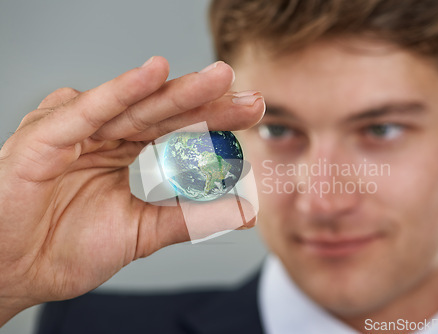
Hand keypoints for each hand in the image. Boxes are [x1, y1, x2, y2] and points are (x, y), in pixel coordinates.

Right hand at [0, 57, 264, 324]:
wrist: (16, 273)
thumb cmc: (69, 249)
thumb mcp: (145, 231)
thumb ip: (192, 218)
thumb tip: (246, 210)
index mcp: (126, 151)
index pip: (179, 129)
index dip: (216, 121)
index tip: (253, 115)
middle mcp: (105, 134)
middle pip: (164, 112)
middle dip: (208, 102)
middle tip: (249, 96)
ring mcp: (77, 131)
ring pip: (134, 106)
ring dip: (177, 90)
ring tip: (218, 79)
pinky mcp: (47, 134)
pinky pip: (88, 110)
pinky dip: (120, 91)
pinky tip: (153, 73)